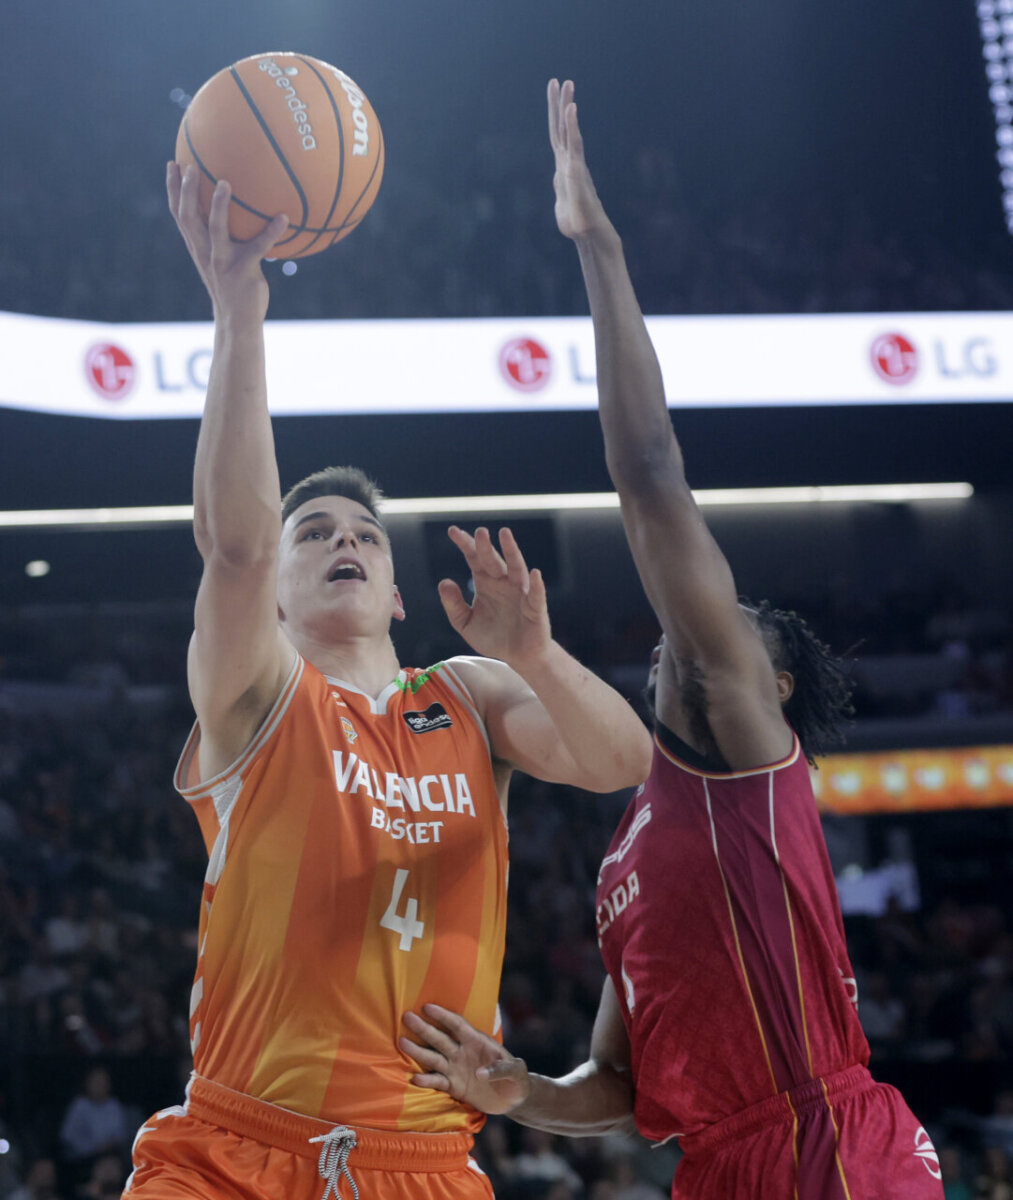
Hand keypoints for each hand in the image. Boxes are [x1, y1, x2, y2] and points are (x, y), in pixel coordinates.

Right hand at [166, 162, 289, 322]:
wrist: (238, 320)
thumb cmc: (234, 286)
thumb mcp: (222, 260)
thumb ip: (224, 238)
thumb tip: (240, 212)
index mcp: (198, 247)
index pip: (179, 214)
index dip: (173, 189)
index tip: (172, 163)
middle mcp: (205, 252)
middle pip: (188, 217)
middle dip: (187, 190)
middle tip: (190, 165)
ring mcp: (223, 262)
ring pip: (216, 229)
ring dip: (220, 206)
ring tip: (225, 182)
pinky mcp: (244, 271)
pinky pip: (259, 247)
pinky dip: (272, 232)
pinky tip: (284, 217)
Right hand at [400, 1004, 530, 1114]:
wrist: (513, 1098)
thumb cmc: (516, 1078)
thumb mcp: (517, 1071)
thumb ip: (502, 1069)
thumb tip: (480, 1072)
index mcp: (477, 1041)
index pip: (458, 1025)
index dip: (444, 1016)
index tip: (427, 1007)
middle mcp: (462, 1052)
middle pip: (440, 1038)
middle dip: (424, 1028)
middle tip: (407, 1017)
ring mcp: (456, 1068)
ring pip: (434, 1058)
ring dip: (419, 1051)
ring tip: (402, 1042)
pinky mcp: (454, 1086)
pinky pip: (438, 1082)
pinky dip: (427, 1081)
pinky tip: (414, 1078)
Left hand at [439, 526, 550, 667]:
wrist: (518, 656)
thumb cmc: (493, 637)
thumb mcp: (465, 623)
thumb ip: (454, 605)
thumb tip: (444, 582)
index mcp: (485, 582)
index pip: (474, 559)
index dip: (465, 545)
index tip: (453, 531)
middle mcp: (503, 582)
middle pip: (493, 560)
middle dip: (486, 546)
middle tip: (479, 532)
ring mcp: (521, 593)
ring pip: (516, 568)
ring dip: (512, 551)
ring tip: (505, 534)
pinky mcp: (535, 609)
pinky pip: (536, 596)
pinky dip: (537, 585)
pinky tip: (534, 573)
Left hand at [547, 79, 610, 241]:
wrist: (592, 239)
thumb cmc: (580, 226)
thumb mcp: (563, 209)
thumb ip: (562, 191)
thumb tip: (561, 179)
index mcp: (564, 169)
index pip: (557, 138)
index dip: (555, 117)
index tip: (555, 94)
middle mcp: (569, 164)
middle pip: (560, 129)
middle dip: (559, 104)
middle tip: (558, 80)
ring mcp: (574, 167)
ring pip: (567, 132)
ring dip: (566, 108)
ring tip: (566, 84)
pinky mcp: (579, 174)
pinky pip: (574, 145)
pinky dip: (572, 127)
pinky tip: (571, 110)